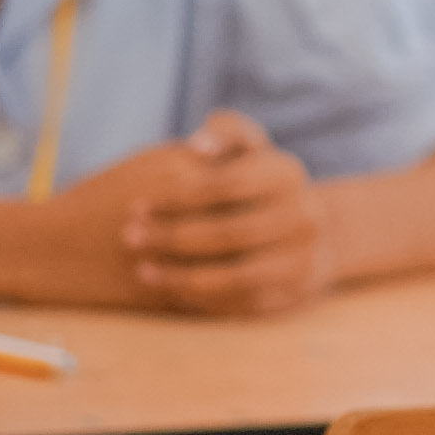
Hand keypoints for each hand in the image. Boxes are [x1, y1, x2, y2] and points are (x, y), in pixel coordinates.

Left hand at [118, 111, 331, 316]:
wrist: (305, 232)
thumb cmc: (257, 183)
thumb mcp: (249, 149)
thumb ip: (226, 132)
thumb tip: (198, 147)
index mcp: (287, 175)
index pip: (225, 184)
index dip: (176, 196)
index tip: (137, 205)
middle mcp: (304, 218)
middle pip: (227, 233)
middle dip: (171, 237)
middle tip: (130, 238)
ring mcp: (301, 259)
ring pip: (232, 276)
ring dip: (180, 276)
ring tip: (143, 270)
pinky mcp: (291, 295)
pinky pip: (239, 303)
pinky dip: (200, 298)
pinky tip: (169, 288)